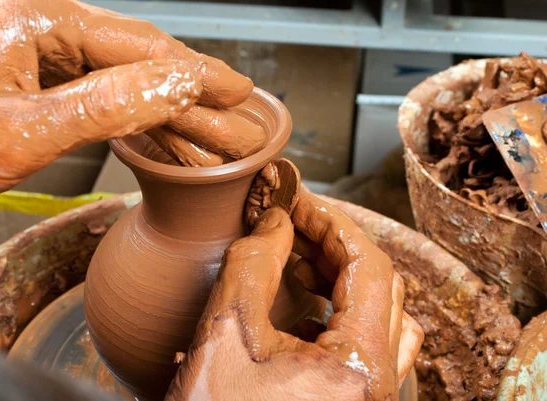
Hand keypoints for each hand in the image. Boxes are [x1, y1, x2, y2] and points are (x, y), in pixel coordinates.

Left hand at [0, 0, 263, 202]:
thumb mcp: (22, 128)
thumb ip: (105, 105)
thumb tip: (176, 85)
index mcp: (39, 18)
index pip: (141, 42)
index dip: (195, 69)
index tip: (236, 89)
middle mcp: (45, 27)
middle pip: (140, 56)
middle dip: (190, 90)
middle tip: (234, 112)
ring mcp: (42, 53)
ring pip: (125, 76)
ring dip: (168, 107)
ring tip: (209, 129)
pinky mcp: (39, 80)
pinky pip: (102, 92)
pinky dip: (136, 115)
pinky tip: (162, 128)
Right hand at [165, 191, 423, 400]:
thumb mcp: (224, 334)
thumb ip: (253, 263)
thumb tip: (276, 221)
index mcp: (360, 369)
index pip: (367, 266)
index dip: (331, 223)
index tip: (297, 202)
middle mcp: (381, 387)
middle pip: (380, 289)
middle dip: (336, 247)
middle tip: (294, 225)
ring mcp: (371, 399)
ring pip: (382, 318)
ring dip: (343, 279)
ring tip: (300, 260)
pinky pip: (371, 347)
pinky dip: (342, 313)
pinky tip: (305, 307)